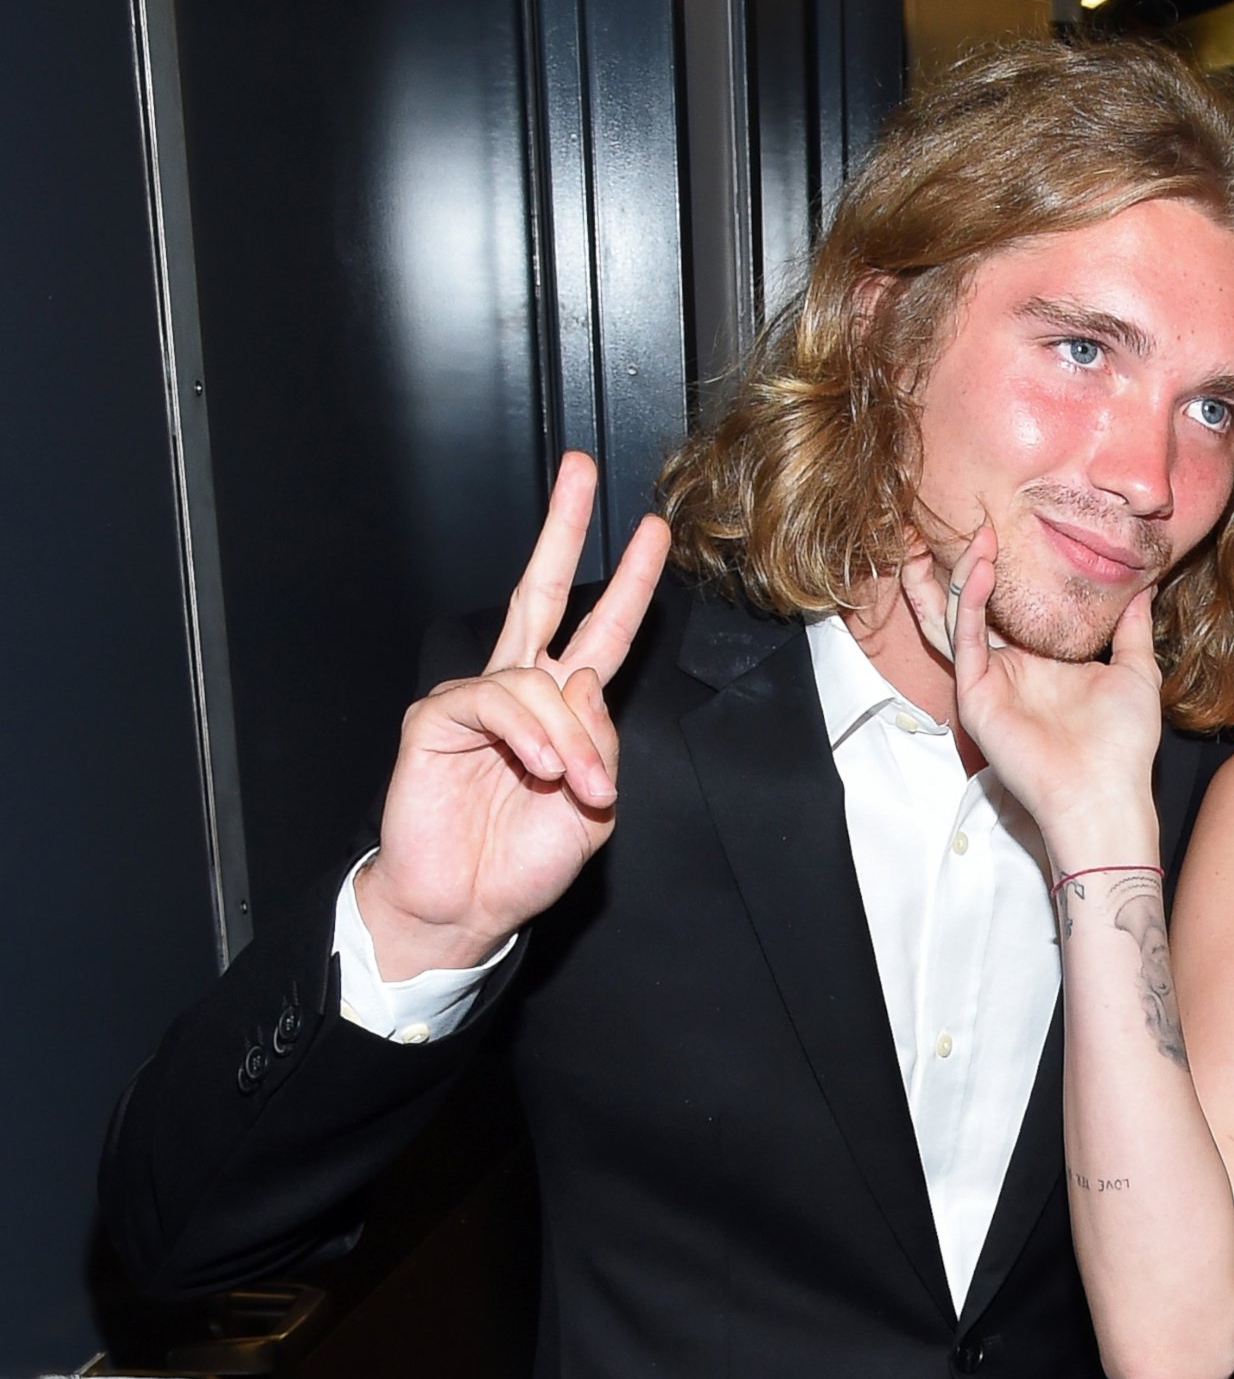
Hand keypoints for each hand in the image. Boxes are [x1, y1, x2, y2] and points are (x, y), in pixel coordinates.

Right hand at [356, 453, 668, 979]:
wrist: (469, 907)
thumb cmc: (525, 860)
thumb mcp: (595, 807)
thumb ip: (602, 744)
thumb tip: (588, 682)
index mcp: (565, 709)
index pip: (601, 630)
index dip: (628, 581)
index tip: (653, 532)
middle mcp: (520, 691)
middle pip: (542, 591)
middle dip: (562, 529)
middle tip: (583, 472)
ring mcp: (475, 700)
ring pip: (537, 675)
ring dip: (570, 736)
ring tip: (579, 786)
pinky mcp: (434, 719)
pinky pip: (492, 700)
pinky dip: (527, 733)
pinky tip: (541, 767)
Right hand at [902, 527, 1162, 861]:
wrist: (1105, 792)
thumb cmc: (1123, 745)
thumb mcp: (1136, 672)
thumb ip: (1133, 628)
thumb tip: (1145, 585)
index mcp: (1041, 660)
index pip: (1013, 604)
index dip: (1006, 568)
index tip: (1008, 524)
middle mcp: (1009, 667)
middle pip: (973, 606)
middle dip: (959, 565)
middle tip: (959, 518)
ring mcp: (988, 681)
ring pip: (955, 616)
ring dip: (953, 574)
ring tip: (963, 532)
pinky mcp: (975, 696)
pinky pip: (964, 638)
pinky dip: (968, 600)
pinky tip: (980, 568)